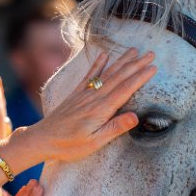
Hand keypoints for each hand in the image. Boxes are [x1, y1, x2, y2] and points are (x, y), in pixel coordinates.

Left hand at [27, 48, 156, 162]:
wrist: (42, 139)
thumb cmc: (69, 145)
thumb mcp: (94, 142)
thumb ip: (115, 128)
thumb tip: (136, 116)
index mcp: (101, 109)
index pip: (126, 89)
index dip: (140, 78)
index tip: (153, 67)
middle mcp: (94, 97)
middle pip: (119, 77)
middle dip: (136, 65)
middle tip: (151, 54)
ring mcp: (84, 94)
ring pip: (107, 73)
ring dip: (122, 61)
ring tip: (134, 50)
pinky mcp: (76, 94)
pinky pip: (89, 75)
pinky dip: (98, 64)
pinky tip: (104, 55)